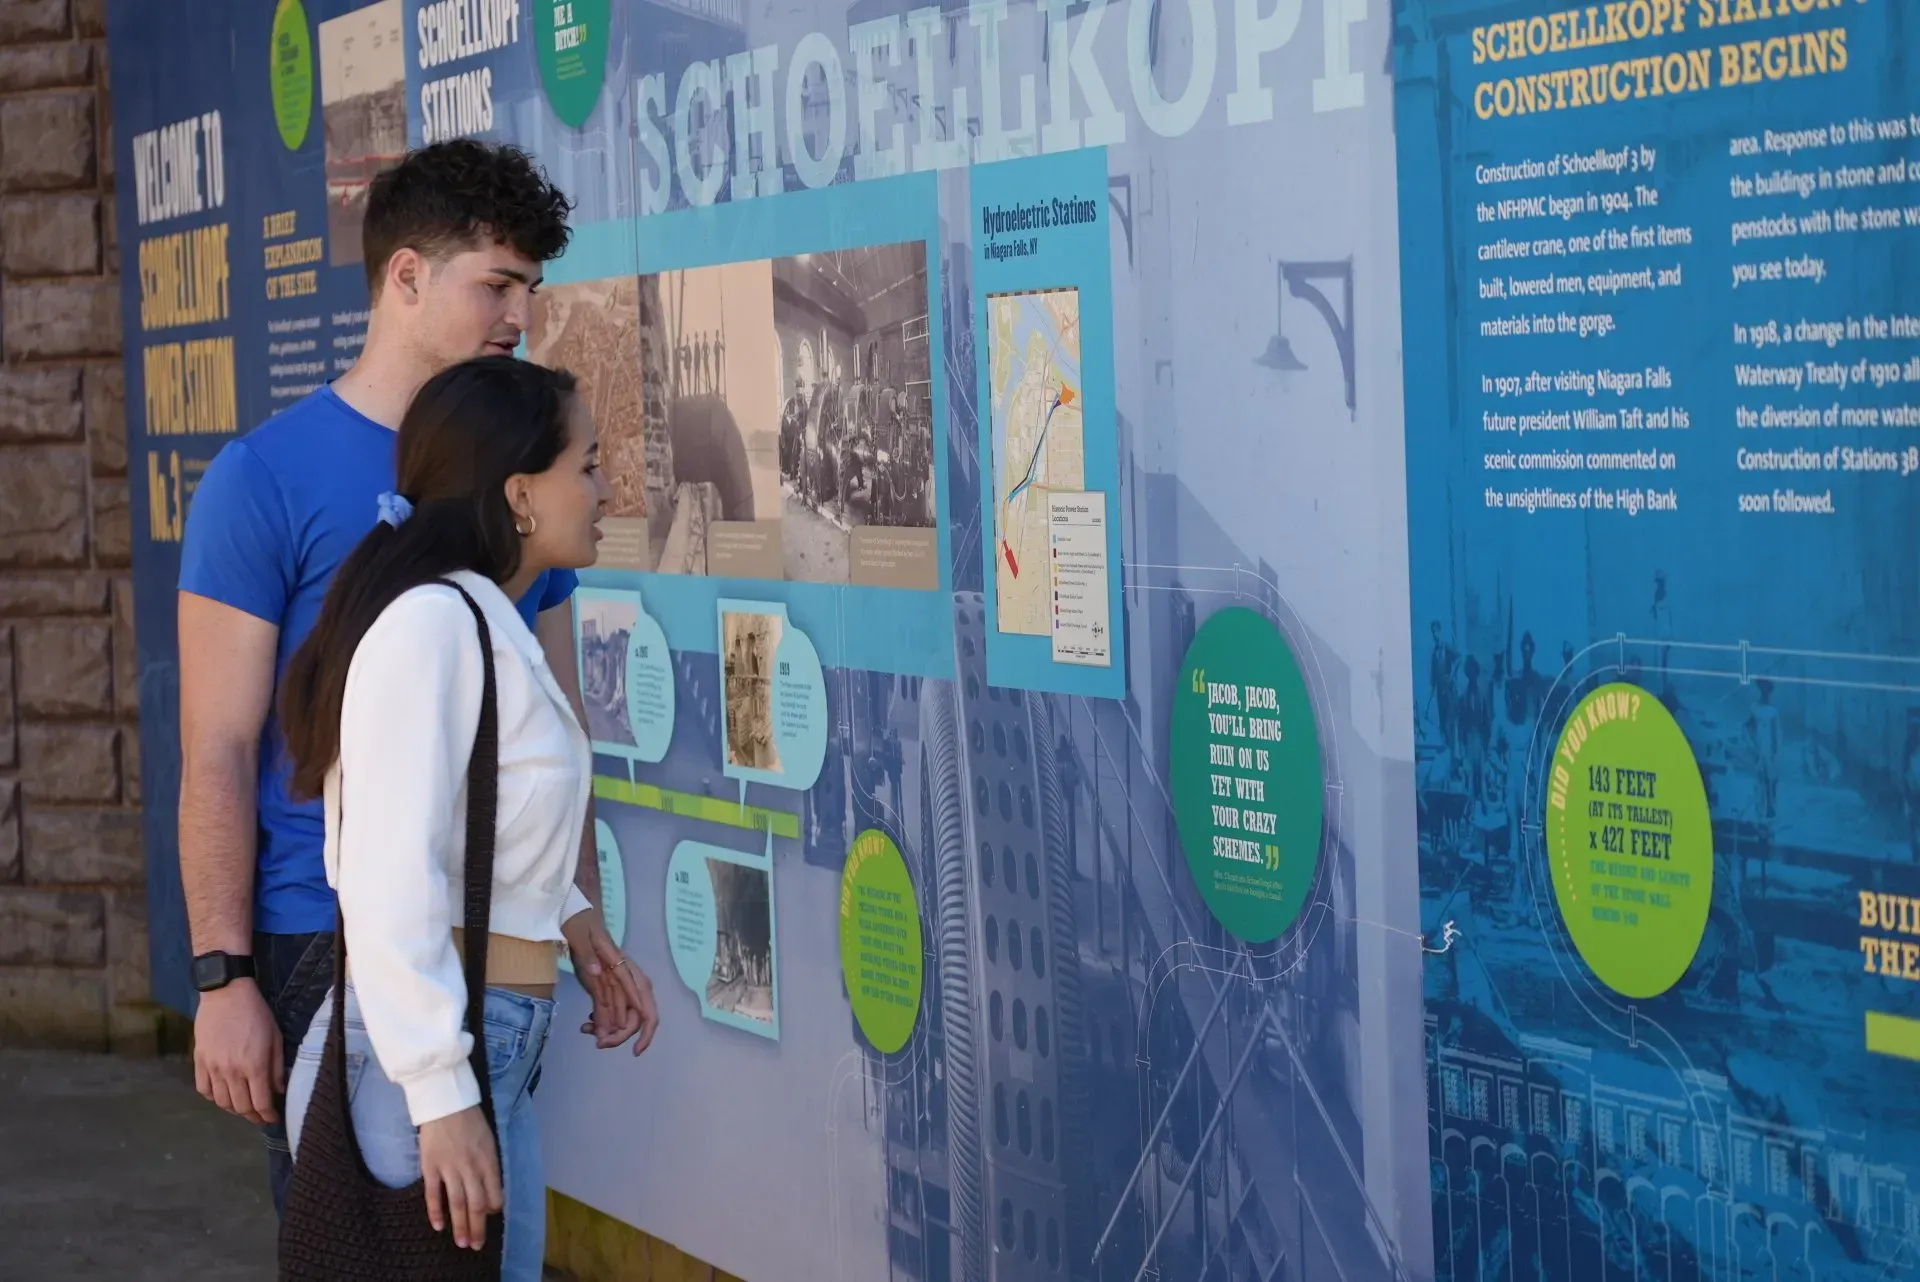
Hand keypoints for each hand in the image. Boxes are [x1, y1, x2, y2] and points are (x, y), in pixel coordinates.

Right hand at [193, 979, 282, 1124]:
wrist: (226, 994)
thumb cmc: (256, 1013)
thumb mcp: (275, 1037)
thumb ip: (276, 1067)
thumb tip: (278, 1090)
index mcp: (254, 1066)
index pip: (260, 1103)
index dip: (267, 1116)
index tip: (272, 1119)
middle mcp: (232, 1071)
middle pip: (240, 1107)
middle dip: (252, 1116)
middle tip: (260, 1117)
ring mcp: (213, 1068)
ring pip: (221, 1102)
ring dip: (233, 1110)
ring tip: (243, 1108)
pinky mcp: (199, 1061)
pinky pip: (203, 1089)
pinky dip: (213, 1098)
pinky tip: (222, 1095)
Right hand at [419, 1106, 501, 1250]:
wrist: (445, 1102)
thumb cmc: (471, 1120)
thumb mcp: (489, 1140)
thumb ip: (490, 1165)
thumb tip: (491, 1191)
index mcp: (488, 1159)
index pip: (494, 1192)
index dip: (494, 1208)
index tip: (490, 1217)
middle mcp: (471, 1167)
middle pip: (476, 1204)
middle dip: (477, 1227)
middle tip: (476, 1244)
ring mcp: (449, 1168)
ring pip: (456, 1203)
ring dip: (459, 1226)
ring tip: (462, 1242)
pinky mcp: (430, 1167)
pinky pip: (433, 1194)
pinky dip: (435, 1212)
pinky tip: (438, 1226)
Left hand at [563, 910, 659, 1055]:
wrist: (580, 917)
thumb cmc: (583, 924)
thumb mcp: (581, 934)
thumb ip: (588, 952)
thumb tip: (597, 971)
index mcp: (628, 971)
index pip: (645, 1007)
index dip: (645, 1032)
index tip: (636, 1050)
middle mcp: (631, 982)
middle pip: (636, 1018)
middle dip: (619, 1035)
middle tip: (598, 1043)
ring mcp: (621, 986)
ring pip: (623, 1019)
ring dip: (608, 1030)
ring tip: (586, 1029)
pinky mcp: (611, 988)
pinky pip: (612, 1013)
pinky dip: (601, 1022)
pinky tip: (586, 1023)